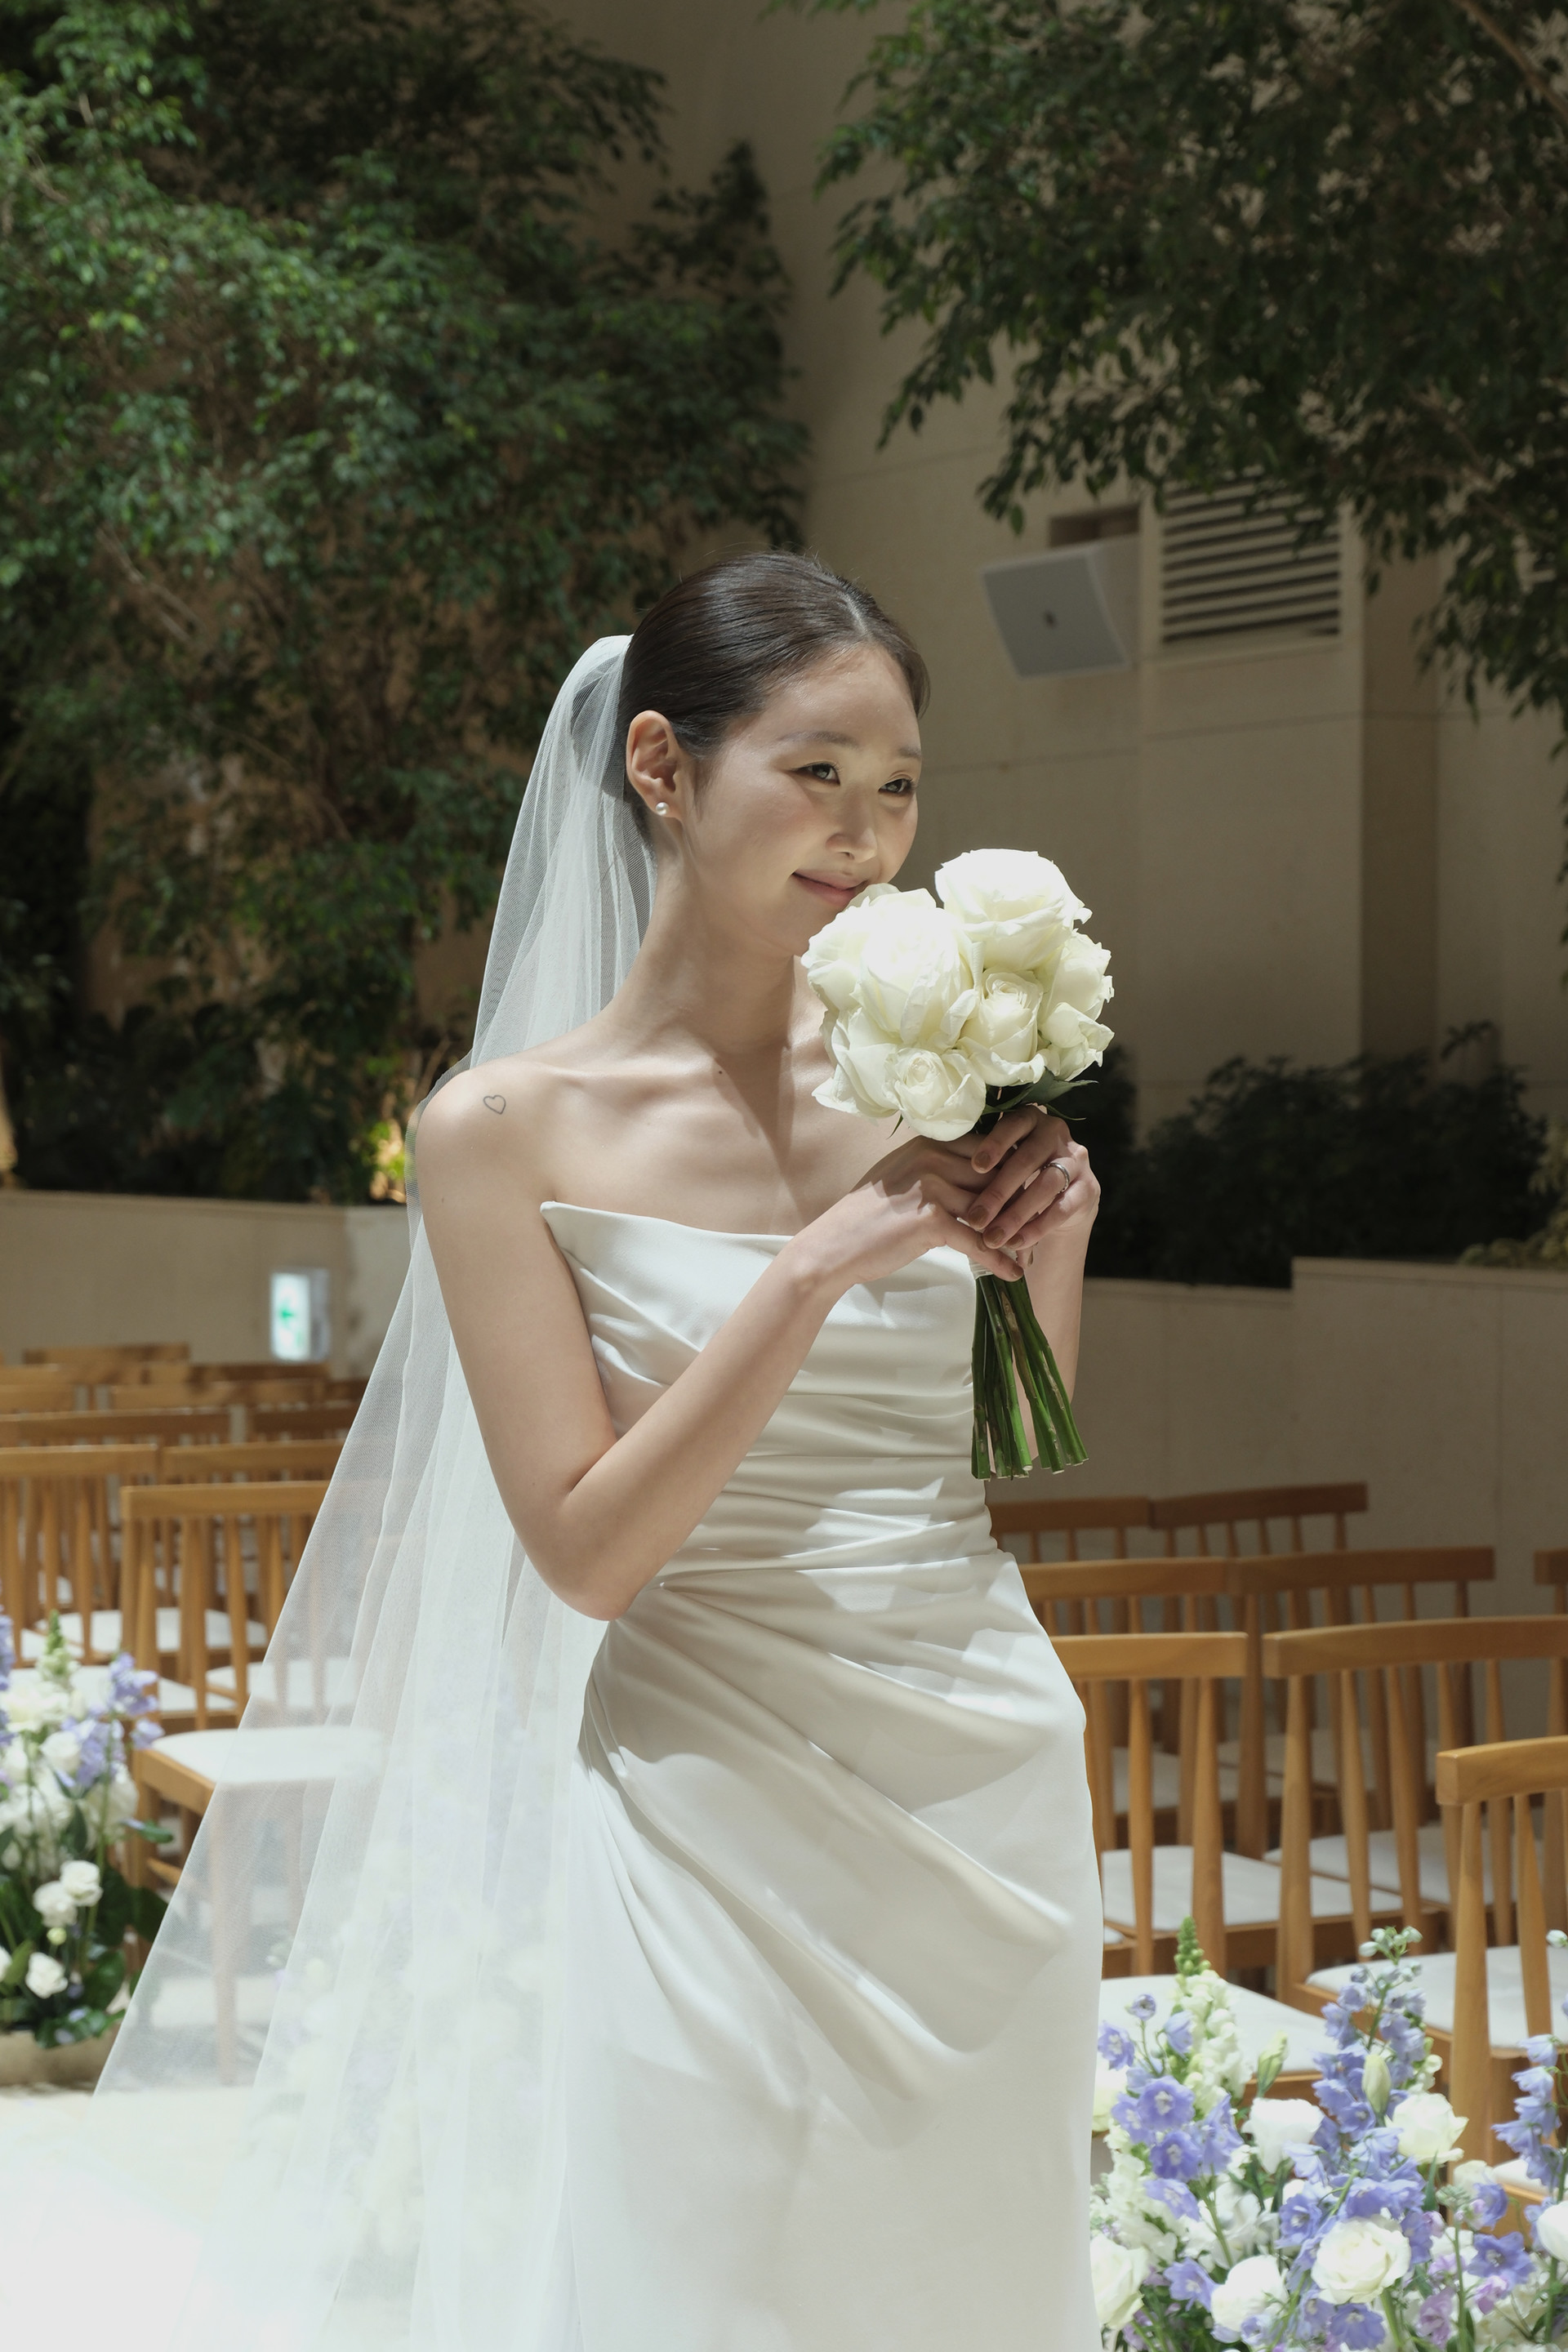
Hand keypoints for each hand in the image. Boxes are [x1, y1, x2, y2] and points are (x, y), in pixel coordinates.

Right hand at [789, 1131, 1024, 1294]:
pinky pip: (977, 1241)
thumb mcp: (904, 1175)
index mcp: (929, 1142)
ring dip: (1014, 1232)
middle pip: (995, 1177)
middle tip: (1042, 1221)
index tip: (1032, 1191)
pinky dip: (998, 1259)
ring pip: (991, 1209)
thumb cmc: (867, 1215)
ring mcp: (932, 1186)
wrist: (834, 1246)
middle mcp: (932, 1157)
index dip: (1011, 1173)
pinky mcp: (931, 1220)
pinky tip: (1014, 1272)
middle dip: (1019, 1201)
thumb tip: (981, 1172)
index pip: (988, 1151)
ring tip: (1032, 1249)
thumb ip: (938, 1166)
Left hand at [957, 1109, 1098, 1257]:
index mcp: (1030, 1119)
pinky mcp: (1088, 1188)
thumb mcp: (1001, 1163)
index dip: (995, 1144)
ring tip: (993, 1237)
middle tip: (975, 1218)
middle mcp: (1056, 1133)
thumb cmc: (1017, 1176)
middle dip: (999, 1191)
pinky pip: (1062, 1208)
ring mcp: (1076, 1160)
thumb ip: (982, 1162)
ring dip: (1017, 1214)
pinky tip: (1017, 1242)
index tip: (975, 1167)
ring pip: (1046, 1184)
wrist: (1061, 1200)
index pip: (1013, 1125)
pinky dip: (1038, 1227)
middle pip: (1028, 1159)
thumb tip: (940, 1174)